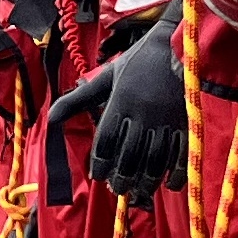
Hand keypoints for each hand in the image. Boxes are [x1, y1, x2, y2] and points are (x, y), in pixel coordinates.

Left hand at [73, 15, 188, 190]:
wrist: (178, 44)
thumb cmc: (138, 63)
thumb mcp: (106, 78)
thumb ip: (78, 100)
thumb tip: (50, 118)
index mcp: (120, 103)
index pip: (106, 142)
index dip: (100, 164)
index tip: (99, 175)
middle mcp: (142, 114)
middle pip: (129, 156)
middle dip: (122, 179)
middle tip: (118, 190)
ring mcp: (166, 120)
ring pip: (154, 160)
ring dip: (146, 181)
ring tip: (139, 193)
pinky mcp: (187, 122)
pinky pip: (182, 155)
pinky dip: (175, 174)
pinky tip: (168, 185)